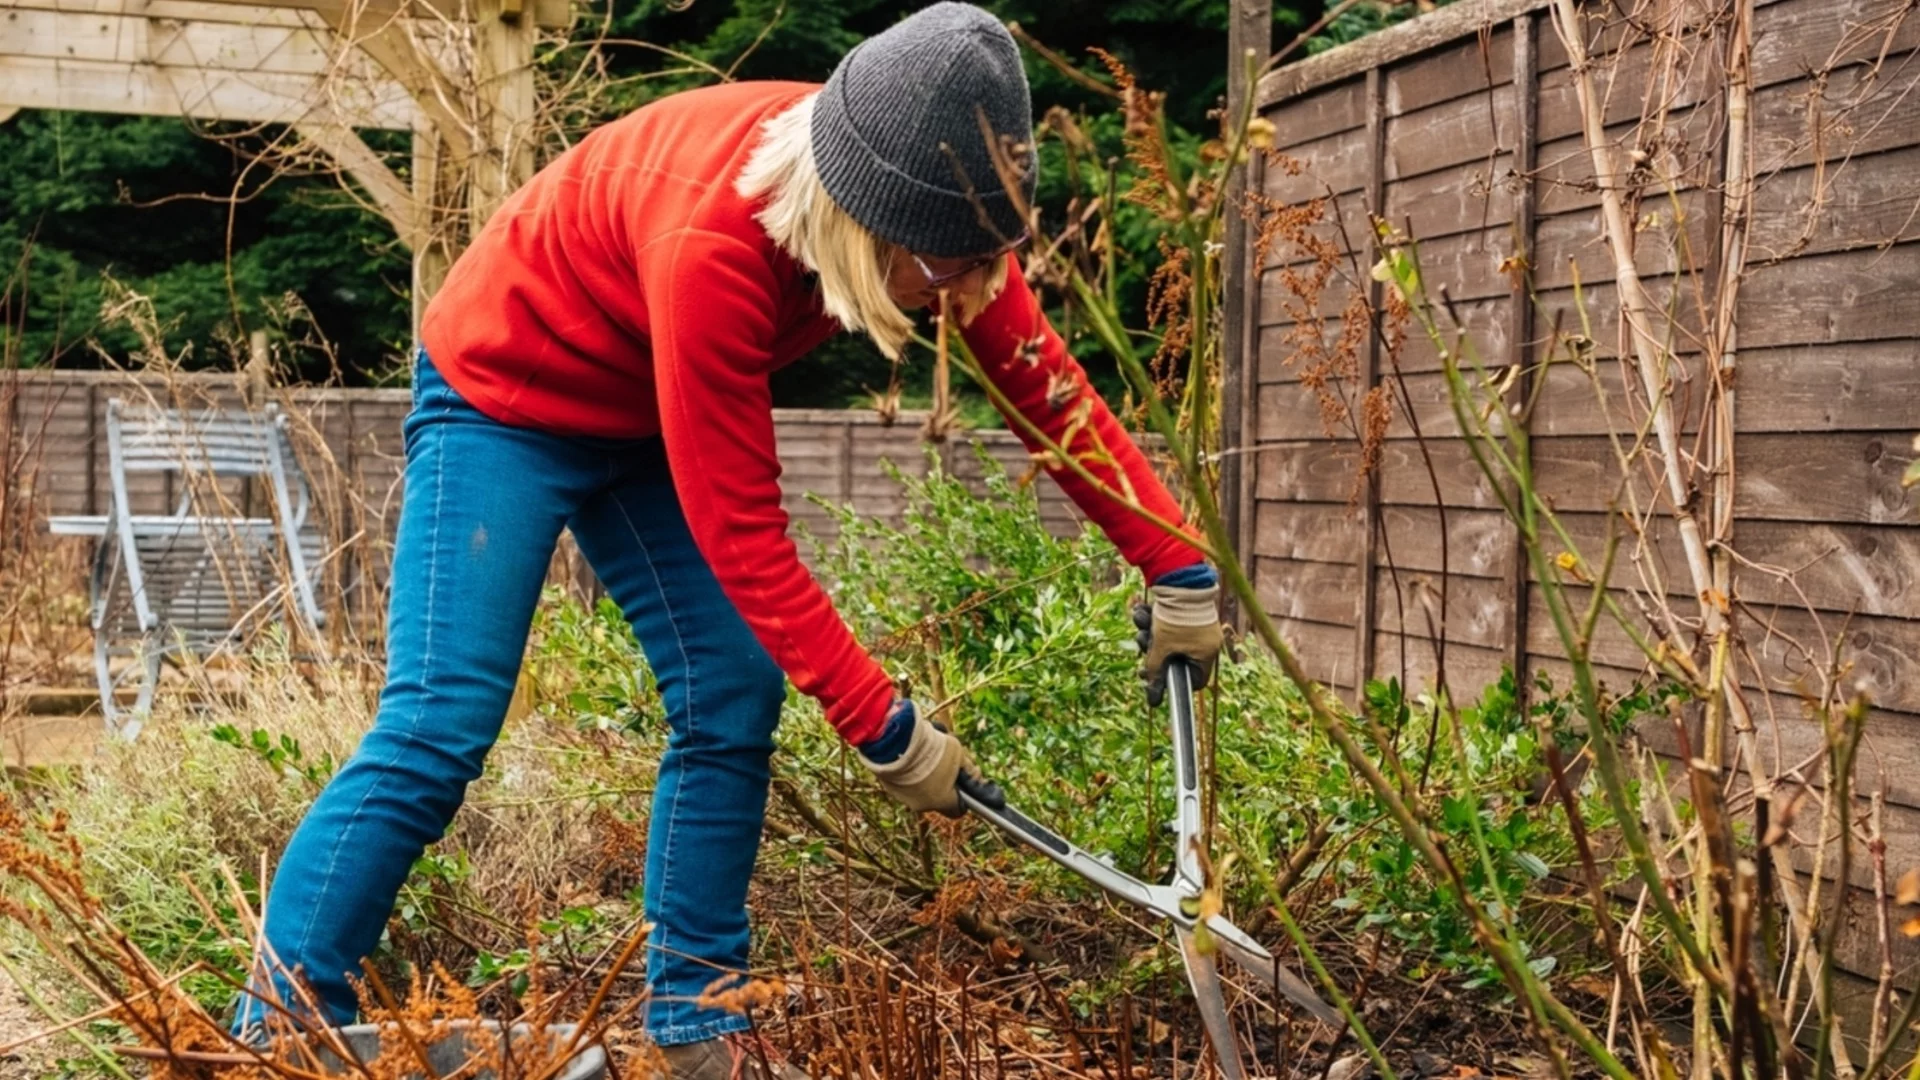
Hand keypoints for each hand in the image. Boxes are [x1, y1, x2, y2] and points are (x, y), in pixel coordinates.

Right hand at [857, 700, 983, 816]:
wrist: (896, 738)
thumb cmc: (931, 748)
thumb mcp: (958, 753)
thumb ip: (969, 769)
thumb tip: (977, 778)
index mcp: (942, 801)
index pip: (959, 809)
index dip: (964, 797)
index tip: (963, 783)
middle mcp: (921, 805)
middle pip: (938, 798)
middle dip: (943, 782)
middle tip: (943, 763)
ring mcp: (903, 797)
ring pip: (920, 791)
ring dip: (925, 777)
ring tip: (925, 756)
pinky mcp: (889, 787)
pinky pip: (904, 783)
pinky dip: (909, 773)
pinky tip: (910, 756)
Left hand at [1133, 563, 1223, 706]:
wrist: (1177, 576)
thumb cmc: (1174, 616)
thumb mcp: (1160, 647)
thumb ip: (1155, 672)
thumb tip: (1153, 701)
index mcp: (1207, 653)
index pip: (1194, 680)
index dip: (1174, 681)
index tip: (1155, 677)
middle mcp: (1206, 640)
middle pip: (1177, 658)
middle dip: (1156, 653)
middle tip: (1143, 650)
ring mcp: (1197, 625)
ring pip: (1169, 640)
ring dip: (1151, 634)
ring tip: (1142, 623)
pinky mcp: (1186, 611)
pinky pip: (1169, 624)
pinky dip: (1155, 620)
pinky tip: (1144, 611)